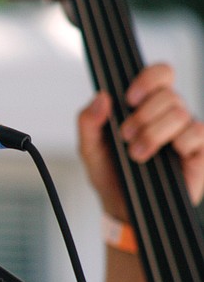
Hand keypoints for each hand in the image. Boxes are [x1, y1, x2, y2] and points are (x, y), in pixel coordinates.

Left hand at [78, 63, 203, 219]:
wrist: (121, 208)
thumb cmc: (109, 173)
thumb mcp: (89, 148)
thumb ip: (88, 121)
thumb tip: (102, 97)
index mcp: (144, 105)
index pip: (160, 73)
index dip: (148, 79)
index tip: (129, 99)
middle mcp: (168, 115)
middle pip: (169, 94)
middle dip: (142, 115)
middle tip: (126, 136)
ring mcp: (185, 133)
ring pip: (181, 113)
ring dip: (153, 133)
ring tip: (137, 154)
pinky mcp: (199, 152)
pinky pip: (199, 133)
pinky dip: (180, 142)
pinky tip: (166, 155)